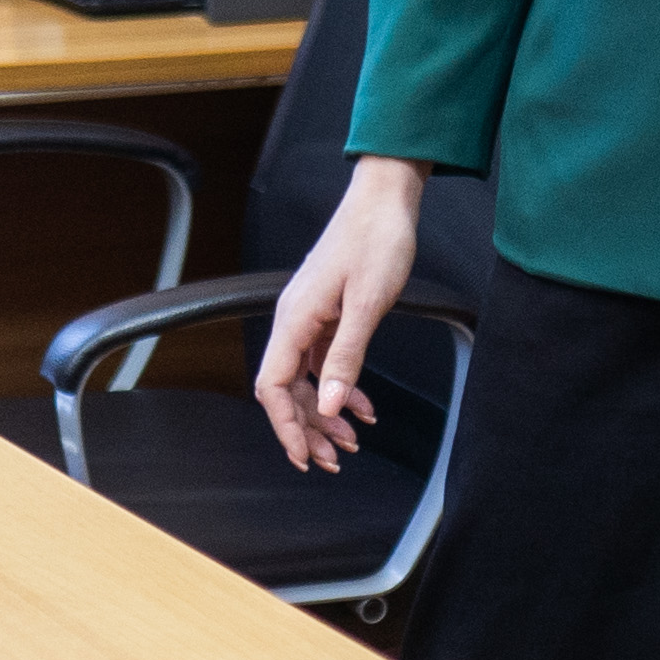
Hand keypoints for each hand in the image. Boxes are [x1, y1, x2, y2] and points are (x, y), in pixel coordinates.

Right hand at [255, 158, 434, 472]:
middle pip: (287, 390)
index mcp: (294, 319)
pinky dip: (343, 388)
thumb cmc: (376, 239)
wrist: (386, 199)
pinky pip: (325, 363)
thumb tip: (332, 405)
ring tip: (353, 440)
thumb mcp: (368, 304)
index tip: (305, 456)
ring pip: (306, 380)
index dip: (286, 426)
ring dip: (328, 413)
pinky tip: (364, 406)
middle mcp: (294, 320)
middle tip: (335, 459)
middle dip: (309, 429)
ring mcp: (310, 318)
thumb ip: (348, 357)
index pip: (273, 387)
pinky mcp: (327, 314)